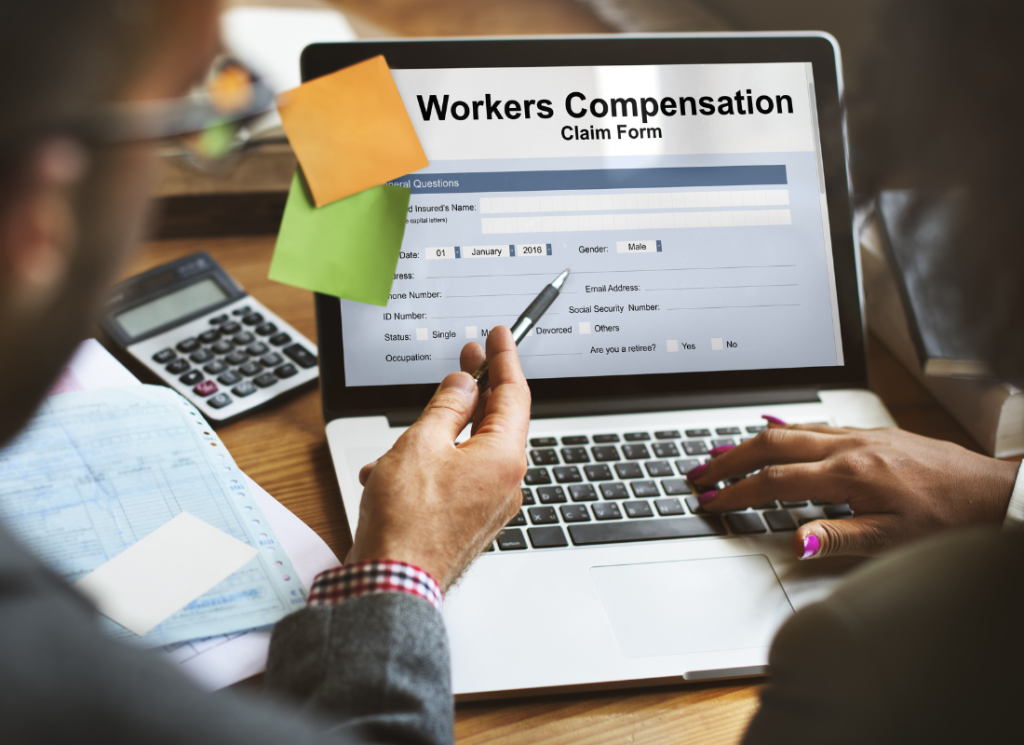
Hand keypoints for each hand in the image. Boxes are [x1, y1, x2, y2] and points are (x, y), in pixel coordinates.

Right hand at [348, 326, 530, 590]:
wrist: (393, 584)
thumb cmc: (407, 522)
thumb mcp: (421, 444)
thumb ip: (446, 407)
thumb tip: (464, 385)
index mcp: (504, 458)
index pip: (513, 394)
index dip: (504, 359)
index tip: (498, 335)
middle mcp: (506, 482)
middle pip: (495, 421)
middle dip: (474, 390)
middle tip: (467, 357)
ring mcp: (490, 504)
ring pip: (468, 451)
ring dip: (435, 437)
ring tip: (398, 443)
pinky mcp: (470, 520)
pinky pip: (456, 478)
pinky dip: (428, 467)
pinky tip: (391, 474)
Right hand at [688, 420, 1018, 559]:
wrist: (993, 493)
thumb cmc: (948, 518)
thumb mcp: (892, 540)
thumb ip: (837, 538)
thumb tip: (793, 540)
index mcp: (849, 474)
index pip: (775, 481)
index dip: (737, 492)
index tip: (711, 501)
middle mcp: (849, 446)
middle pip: (771, 443)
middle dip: (728, 457)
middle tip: (698, 471)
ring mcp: (859, 435)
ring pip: (791, 428)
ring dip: (750, 441)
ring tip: (721, 454)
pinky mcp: (870, 433)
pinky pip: (814, 424)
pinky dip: (783, 429)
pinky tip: (773, 430)